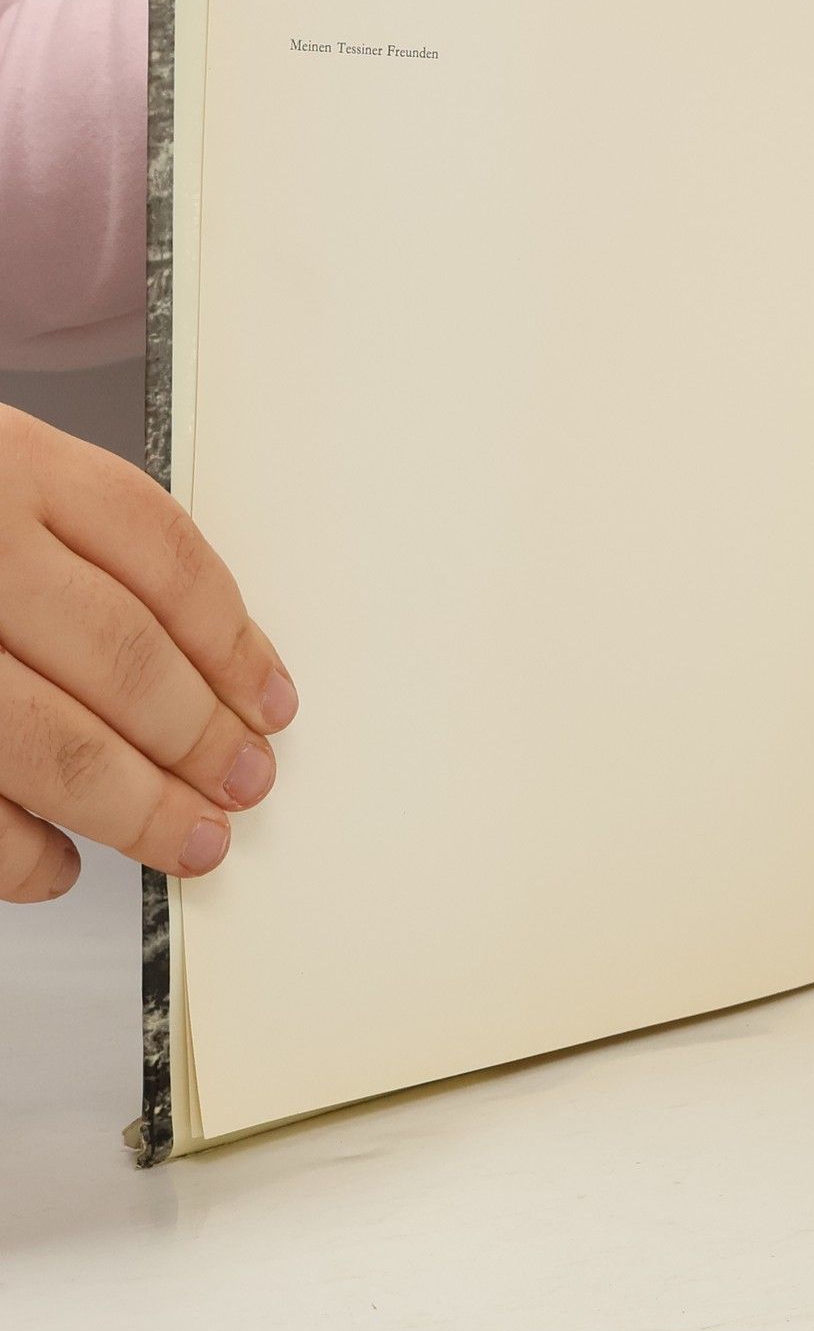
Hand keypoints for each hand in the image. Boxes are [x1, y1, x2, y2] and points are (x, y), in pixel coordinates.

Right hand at [0, 404, 295, 901]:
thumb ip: (78, 547)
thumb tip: (207, 667)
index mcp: (13, 465)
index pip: (165, 560)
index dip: (235, 643)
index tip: (270, 703)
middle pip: (123, 657)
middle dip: (200, 738)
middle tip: (244, 784)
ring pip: (48, 741)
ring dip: (133, 806)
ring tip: (189, 838)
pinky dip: (15, 853)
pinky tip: (55, 866)